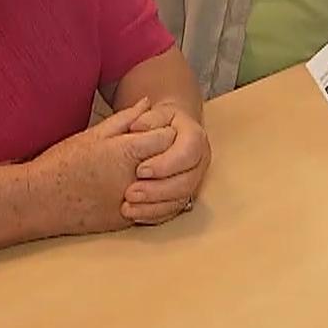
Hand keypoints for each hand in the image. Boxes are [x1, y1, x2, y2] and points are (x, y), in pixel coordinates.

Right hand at [31, 98, 177, 234]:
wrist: (40, 200)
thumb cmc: (62, 163)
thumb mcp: (93, 134)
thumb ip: (125, 118)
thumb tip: (148, 102)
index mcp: (127, 152)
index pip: (168, 137)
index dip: (165, 132)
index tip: (156, 132)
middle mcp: (135, 178)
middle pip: (172, 163)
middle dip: (169, 154)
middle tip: (157, 150)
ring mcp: (132, 202)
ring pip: (168, 189)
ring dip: (165, 179)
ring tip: (151, 171)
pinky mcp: (126, 221)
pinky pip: (154, 210)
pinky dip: (155, 200)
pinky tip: (143, 190)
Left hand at [121, 101, 210, 224]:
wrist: (166, 131)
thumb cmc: (156, 123)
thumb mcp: (151, 113)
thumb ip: (145, 117)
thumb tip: (138, 126)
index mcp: (195, 137)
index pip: (188, 152)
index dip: (165, 164)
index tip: (140, 170)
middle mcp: (199, 161)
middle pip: (187, 182)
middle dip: (157, 190)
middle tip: (130, 193)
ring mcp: (194, 180)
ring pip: (181, 200)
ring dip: (153, 206)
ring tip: (128, 206)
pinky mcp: (184, 194)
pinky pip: (173, 211)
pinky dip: (153, 215)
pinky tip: (134, 214)